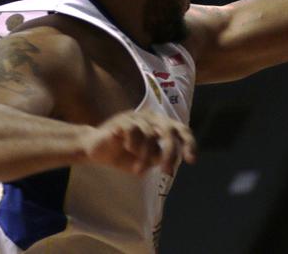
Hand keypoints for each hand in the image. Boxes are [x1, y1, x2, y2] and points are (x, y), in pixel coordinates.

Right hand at [81, 111, 197, 175]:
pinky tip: (127, 148)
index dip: (189, 144)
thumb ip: (157, 157)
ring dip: (145, 156)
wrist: (95, 150)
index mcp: (162, 125)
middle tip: (166, 171)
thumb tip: (167, 159)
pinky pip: (134, 131)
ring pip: (151, 135)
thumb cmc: (123, 155)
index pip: (182, 130)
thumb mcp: (144, 160)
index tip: (192, 161)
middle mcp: (153, 118)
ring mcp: (138, 116)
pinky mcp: (123, 119)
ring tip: (138, 170)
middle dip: (170, 153)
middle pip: (169, 131)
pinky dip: (133, 144)